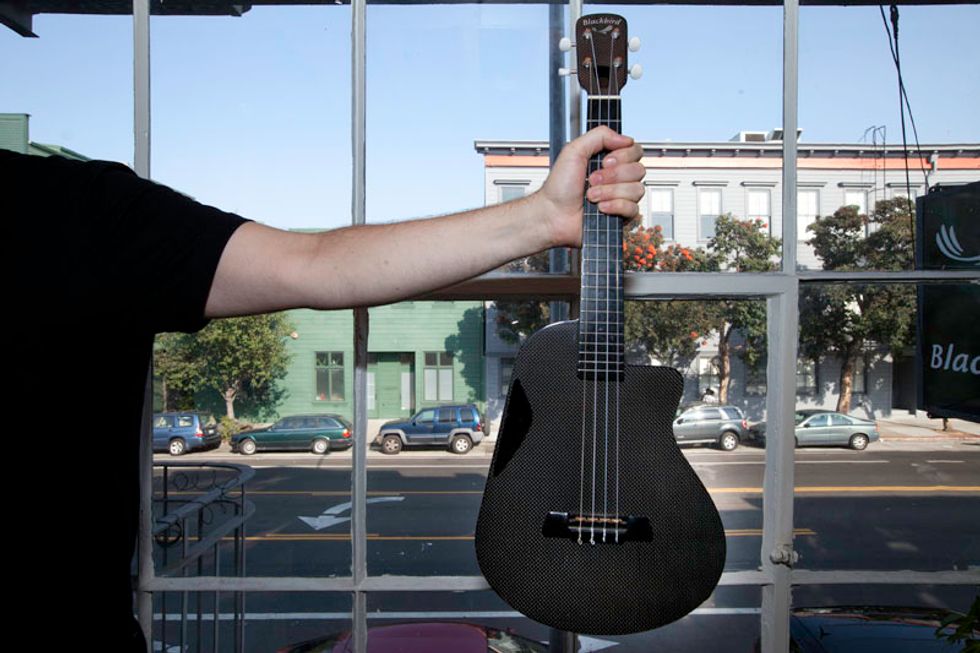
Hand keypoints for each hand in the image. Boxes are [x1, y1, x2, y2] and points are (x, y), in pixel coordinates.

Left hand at [537, 126, 645, 247]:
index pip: (635, 151)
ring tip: (591, 196)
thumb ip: (600, 136)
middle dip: (613, 176)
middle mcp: (618, 178)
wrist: (553, 214)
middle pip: (639, 170)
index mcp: (609, 161)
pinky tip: (600, 208)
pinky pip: (633, 208)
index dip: (623, 156)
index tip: (604, 162)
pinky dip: (615, 206)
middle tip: (592, 179)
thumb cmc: (559, 186)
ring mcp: (620, 197)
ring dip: (610, 192)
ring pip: (636, 190)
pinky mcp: (620, 216)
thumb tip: (626, 139)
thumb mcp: (574, 150)